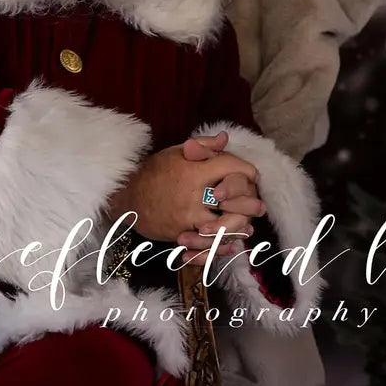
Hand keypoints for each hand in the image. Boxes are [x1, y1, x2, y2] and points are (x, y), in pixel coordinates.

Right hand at [109, 135, 260, 262]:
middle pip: (232, 201)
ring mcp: (186, 216)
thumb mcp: (175, 152)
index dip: (246, 170)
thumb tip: (225, 138)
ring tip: (248, 227)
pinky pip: (205, 244)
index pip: (230, 168)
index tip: (253, 175)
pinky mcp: (179, 233)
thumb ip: (202, 145)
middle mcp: (192, 194)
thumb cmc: (153, 172)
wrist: (125, 197)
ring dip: (239, 228)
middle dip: (250, 203)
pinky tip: (231, 244)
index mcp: (193, 171)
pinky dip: (221, 246)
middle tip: (260, 207)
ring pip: (222, 226)